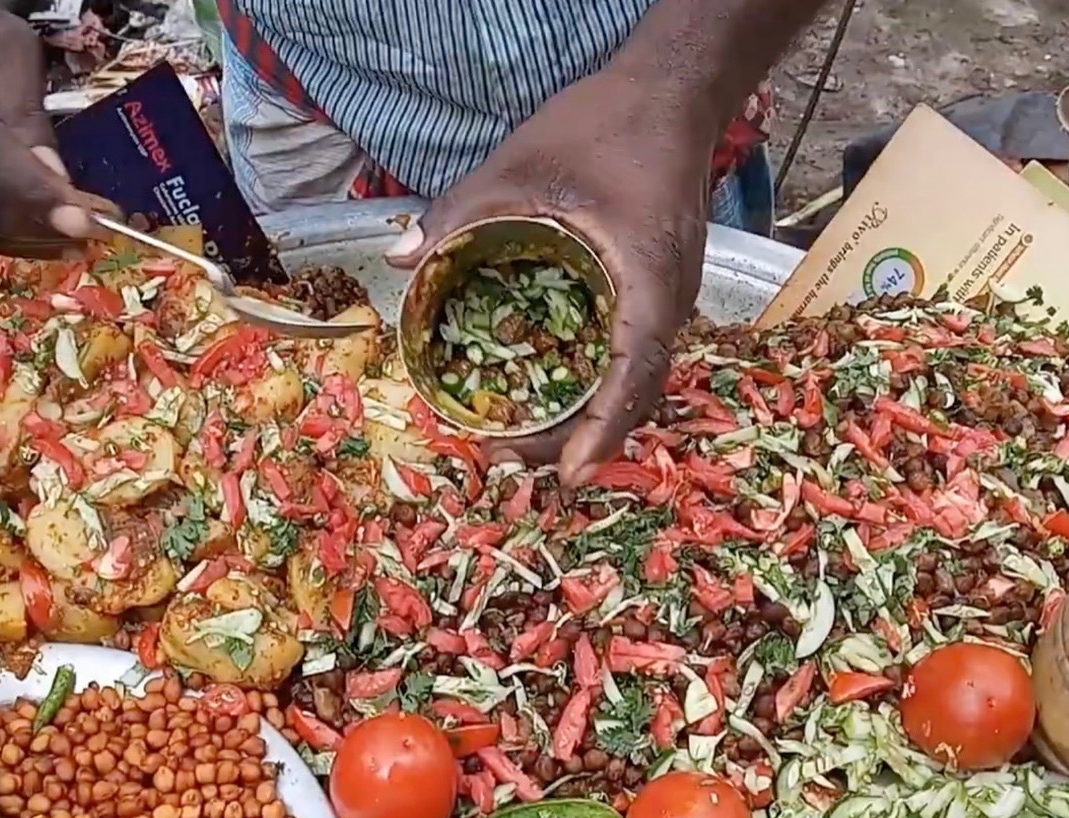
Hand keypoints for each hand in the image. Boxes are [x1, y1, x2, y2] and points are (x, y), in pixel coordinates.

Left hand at [386, 68, 713, 485]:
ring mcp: (670, 299)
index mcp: (647, 279)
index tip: (570, 474)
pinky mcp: (659, 290)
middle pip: (633, 394)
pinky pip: (630, 353)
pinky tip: (548, 388)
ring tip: (522, 436)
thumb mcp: (516, 166)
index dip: (602, 430)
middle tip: (509, 455)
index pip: (633, 374)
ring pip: (634, 379)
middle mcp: (669, 301)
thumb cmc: (604, 125)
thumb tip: (397, 259)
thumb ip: (456, 214)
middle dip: (576, 437)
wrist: (671, 92)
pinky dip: (594, 383)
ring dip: (585, 415)